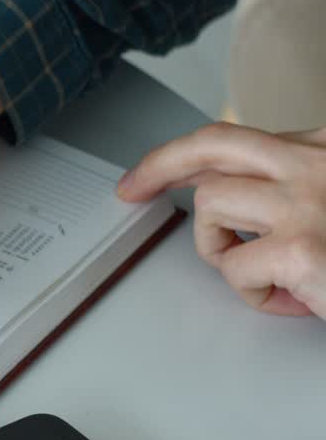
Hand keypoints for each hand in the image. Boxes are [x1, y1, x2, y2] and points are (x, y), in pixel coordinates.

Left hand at [117, 121, 325, 318]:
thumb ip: (283, 184)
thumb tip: (217, 184)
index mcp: (324, 147)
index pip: (234, 140)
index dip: (181, 156)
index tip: (152, 171)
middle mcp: (317, 163)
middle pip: (212, 145)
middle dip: (158, 166)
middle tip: (131, 190)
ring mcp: (306, 202)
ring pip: (209, 206)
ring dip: (220, 247)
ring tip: (265, 272)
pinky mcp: (299, 251)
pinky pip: (234, 268)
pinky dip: (254, 292)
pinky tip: (295, 300)